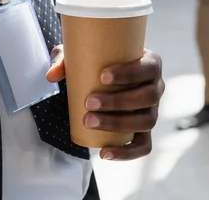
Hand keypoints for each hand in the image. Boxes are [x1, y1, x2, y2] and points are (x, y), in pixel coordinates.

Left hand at [47, 46, 164, 160]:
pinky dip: (126, 153)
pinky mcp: (145, 131)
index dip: (130, 73)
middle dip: (119, 101)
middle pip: (148, 97)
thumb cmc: (100, 62)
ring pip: (146, 121)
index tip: (102, 76)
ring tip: (90, 121)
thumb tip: (51, 76)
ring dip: (117, 123)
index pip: (147, 68)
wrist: (108, 78)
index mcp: (151, 64)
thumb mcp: (85, 55)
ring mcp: (153, 111)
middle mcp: (157, 88)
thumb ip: (65, 59)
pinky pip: (143, 146)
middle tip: (89, 101)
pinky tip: (103, 153)